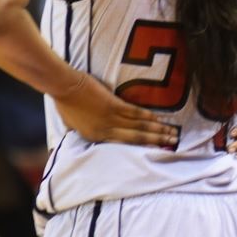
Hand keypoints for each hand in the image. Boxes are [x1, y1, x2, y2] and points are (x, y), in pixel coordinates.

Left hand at [54, 74, 178, 146]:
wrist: (64, 87)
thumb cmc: (65, 104)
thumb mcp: (73, 125)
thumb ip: (87, 131)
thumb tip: (94, 133)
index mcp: (95, 137)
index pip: (123, 145)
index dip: (141, 147)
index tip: (155, 149)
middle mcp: (106, 131)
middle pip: (136, 138)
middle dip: (156, 141)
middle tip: (172, 143)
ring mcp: (111, 118)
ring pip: (139, 126)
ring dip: (157, 130)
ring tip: (171, 132)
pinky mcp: (113, 105)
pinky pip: (134, 113)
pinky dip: (148, 116)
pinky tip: (159, 119)